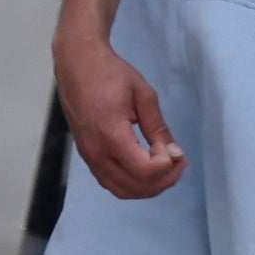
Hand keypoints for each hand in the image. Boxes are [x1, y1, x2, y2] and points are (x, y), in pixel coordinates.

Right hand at [55, 22, 183, 197]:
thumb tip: (173, 153)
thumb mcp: (143, 95)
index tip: (173, 148)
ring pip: (121, 190)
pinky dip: (132, 183)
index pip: (145, 170)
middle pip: (135, 186)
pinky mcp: (86, 154)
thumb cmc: (109, 73)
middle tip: (178, 160)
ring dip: (148, 186)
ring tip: (165, 167)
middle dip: (164, 180)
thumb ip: (158, 127)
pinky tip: (146, 168)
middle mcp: (95, 150)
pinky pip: (110, 181)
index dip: (167, 165)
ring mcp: (88, 155)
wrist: (76, 64)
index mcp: (110, 133)